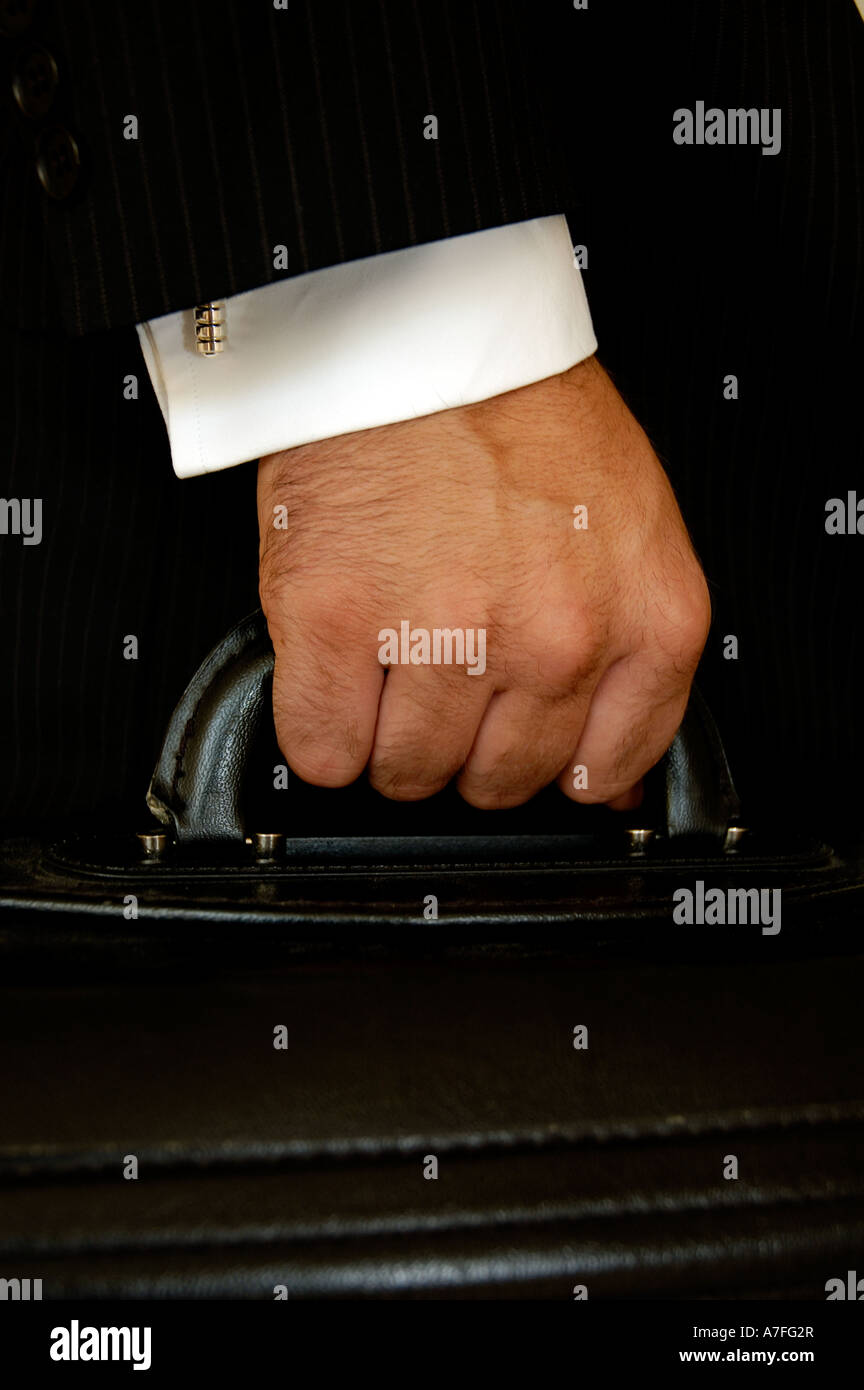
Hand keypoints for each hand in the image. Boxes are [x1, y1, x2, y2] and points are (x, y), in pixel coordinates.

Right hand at [257, 355, 709, 808]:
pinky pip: (324, 752)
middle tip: (443, 665)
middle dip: (462, 742)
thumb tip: (606, 784)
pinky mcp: (339, 619)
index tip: (513, 730)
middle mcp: (555, 639)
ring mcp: (446, 634)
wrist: (423, 332)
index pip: (598, 773)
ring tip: (389, 648)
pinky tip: (339, 664)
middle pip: (495, 783)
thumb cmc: (522, 416)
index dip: (543, 760)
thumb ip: (629, 661)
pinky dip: (320, 726)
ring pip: (407, 772)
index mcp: (643, 619)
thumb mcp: (634, 533)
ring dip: (387, 734)